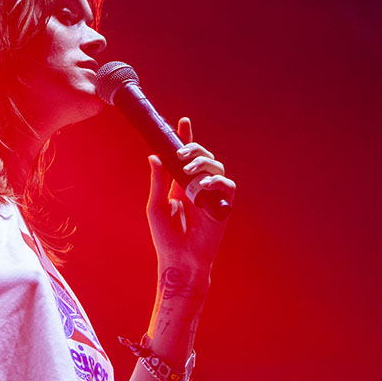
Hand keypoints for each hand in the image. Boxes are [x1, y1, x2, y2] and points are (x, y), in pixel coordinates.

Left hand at [146, 117, 235, 273]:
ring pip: (216, 168)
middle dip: (195, 149)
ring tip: (190, 169)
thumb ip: (158, 182)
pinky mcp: (222, 206)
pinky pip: (227, 187)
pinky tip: (205, 184)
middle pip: (203, 157)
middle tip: (182, 154)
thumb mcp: (156, 206)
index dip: (186, 139)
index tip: (183, 122)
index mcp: (180, 184)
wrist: (180, 259)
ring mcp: (211, 195)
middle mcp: (197, 187)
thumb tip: (154, 156)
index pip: (185, 157)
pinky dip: (218, 182)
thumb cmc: (165, 236)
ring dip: (204, 163)